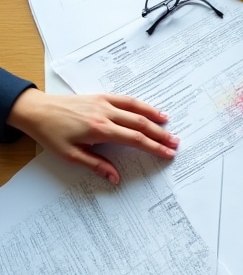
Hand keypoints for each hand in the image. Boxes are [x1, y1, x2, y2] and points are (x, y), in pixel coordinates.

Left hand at [7, 87, 177, 183]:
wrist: (35, 110)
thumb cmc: (50, 133)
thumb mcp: (70, 155)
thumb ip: (96, 166)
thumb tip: (115, 178)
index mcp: (100, 130)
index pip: (135, 139)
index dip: (154, 147)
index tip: (167, 153)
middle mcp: (105, 114)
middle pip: (140, 124)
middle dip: (160, 135)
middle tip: (175, 143)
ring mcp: (103, 103)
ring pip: (136, 109)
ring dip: (155, 117)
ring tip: (169, 124)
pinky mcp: (100, 97)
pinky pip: (126, 99)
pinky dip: (141, 104)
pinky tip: (149, 110)